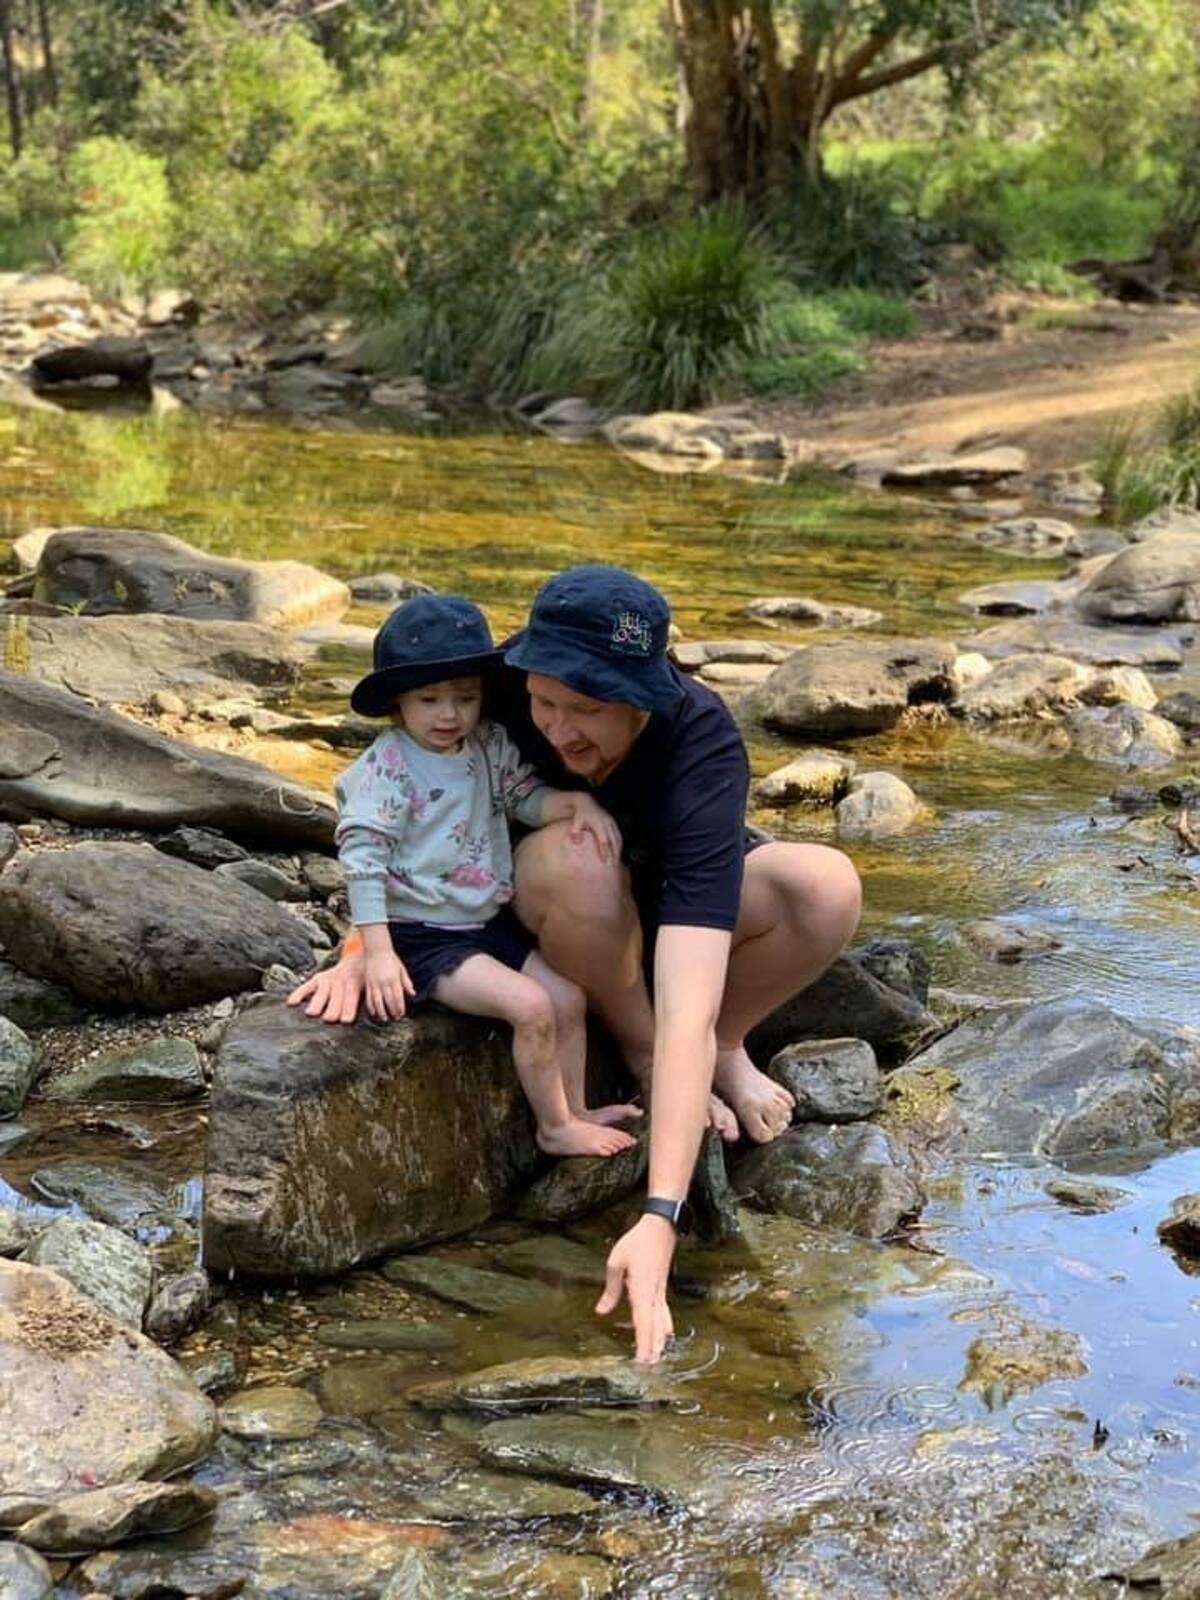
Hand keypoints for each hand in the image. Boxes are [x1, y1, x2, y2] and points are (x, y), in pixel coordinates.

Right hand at [286, 949, 365, 1024]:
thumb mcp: (369, 987)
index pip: (350, 998)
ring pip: (321, 993)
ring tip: (312, 1013)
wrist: (357, 960)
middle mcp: (340, 981)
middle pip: (335, 998)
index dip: (348, 1010)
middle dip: (332, 1010)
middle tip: (329, 1019)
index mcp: (355, 984)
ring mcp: (327, 980)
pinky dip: (298, 994)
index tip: (346, 1020)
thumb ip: (367, 1001)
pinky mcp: (317, 979)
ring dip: (317, 1003)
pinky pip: (306, 987)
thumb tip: (371, 1020)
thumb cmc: (363, 980)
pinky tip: (292, 1003)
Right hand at [364, 947, 414, 1021]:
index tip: (402, 1014)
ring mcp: (374, 984)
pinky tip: (374, 1013)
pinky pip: (369, 998)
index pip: (398, 997)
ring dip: (381, 1012)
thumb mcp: (402, 969)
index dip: (400, 1007)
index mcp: (394, 979)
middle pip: (388, 1001)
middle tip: (396, 1018)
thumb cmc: (391, 959)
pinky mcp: (368, 983)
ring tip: (385, 1019)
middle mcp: (383, 983)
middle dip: (392, 1011)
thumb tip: (413, 994)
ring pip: (377, 1002)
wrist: (376, 950)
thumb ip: (407, 982)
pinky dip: (371, 1007)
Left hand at [567, 795, 621, 862]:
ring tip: (617, 861)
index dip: (605, 851)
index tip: (605, 862)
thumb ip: (575, 832)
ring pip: (619, 838)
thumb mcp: (576, 822)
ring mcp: (612, 822)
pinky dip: (619, 845)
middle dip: (615, 853)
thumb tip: (576, 843)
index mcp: (599, 823)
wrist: (585, 802)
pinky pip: (619, 835)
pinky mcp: (613, 823)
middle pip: (614, 841)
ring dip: (619, 850)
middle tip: (614, 865)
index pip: (604, 840)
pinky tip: (617, 853)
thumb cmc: (579, 815)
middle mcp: (607, 822)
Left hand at [595, 1213, 675, 1362]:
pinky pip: (664, 1314)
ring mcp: (660, 1294)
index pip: (643, 1323)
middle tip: (649, 1370)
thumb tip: (601, 1311)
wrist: (660, 1228)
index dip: (642, 1344)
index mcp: (642, 1291)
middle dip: (652, 1350)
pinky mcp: (662, 1290)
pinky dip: (663, 1329)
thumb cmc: (637, 1243)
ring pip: (662, 1324)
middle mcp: (654, 1296)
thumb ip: (610, 1289)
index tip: (641, 1361)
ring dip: (659, 1342)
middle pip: (655, 1329)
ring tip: (656, 1359)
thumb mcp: (616, 1262)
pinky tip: (663, 1336)